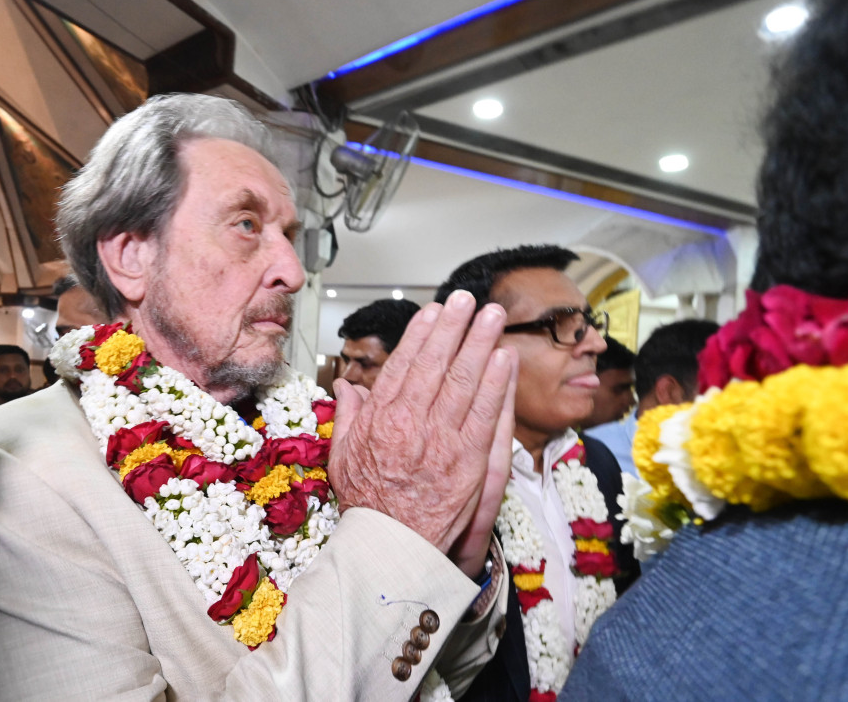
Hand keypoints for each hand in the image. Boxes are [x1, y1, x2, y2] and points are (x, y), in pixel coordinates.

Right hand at [328, 290, 515, 574]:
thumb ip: (347, 417)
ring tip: (493, 316)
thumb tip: (348, 387)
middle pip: (438, 363)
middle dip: (455, 326)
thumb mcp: (342, 457)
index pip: (405, 364)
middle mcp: (412, 423)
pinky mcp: (471, 461)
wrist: (392, 548)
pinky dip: (497, 384)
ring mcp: (444, 440)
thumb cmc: (367, 505)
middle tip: (467, 300)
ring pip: (466, 381)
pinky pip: (488, 413)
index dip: (422, 334)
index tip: (433, 312)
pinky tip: (505, 359)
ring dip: (481, 344)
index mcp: (381, 419)